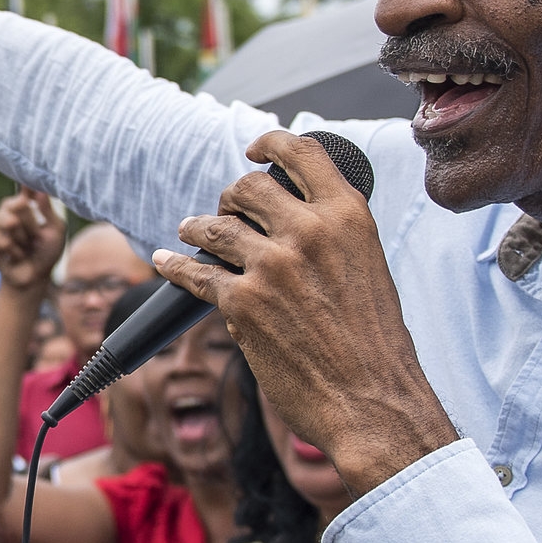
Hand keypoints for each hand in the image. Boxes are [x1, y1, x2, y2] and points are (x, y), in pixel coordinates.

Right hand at [0, 188, 65, 294]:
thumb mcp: (55, 231)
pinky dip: (13, 251)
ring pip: (5, 222)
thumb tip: (40, 190)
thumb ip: (48, 210)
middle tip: (36, 236)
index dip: (25, 190)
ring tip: (25, 248)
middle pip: (13, 205)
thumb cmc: (47, 253)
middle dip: (28, 223)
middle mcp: (7, 213)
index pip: (21, 191)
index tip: (30, 195)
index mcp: (24, 207)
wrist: (34, 277)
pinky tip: (16, 256)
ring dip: (21, 239)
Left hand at [150, 131, 456, 498]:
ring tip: (190, 231)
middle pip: (247, 188)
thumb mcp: (367, 266)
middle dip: (230, 198)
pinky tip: (167, 262)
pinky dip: (175, 266)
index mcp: (347, 217)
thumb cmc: (374, 343)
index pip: (301, 153)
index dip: (270, 143)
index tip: (253, 149)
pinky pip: (195, 274)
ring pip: (214, 227)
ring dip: (196, 228)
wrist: (371, 399)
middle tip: (225, 211)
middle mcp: (307, 232)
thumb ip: (332, 236)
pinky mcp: (241, 303)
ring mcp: (271, 266)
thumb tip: (291, 219)